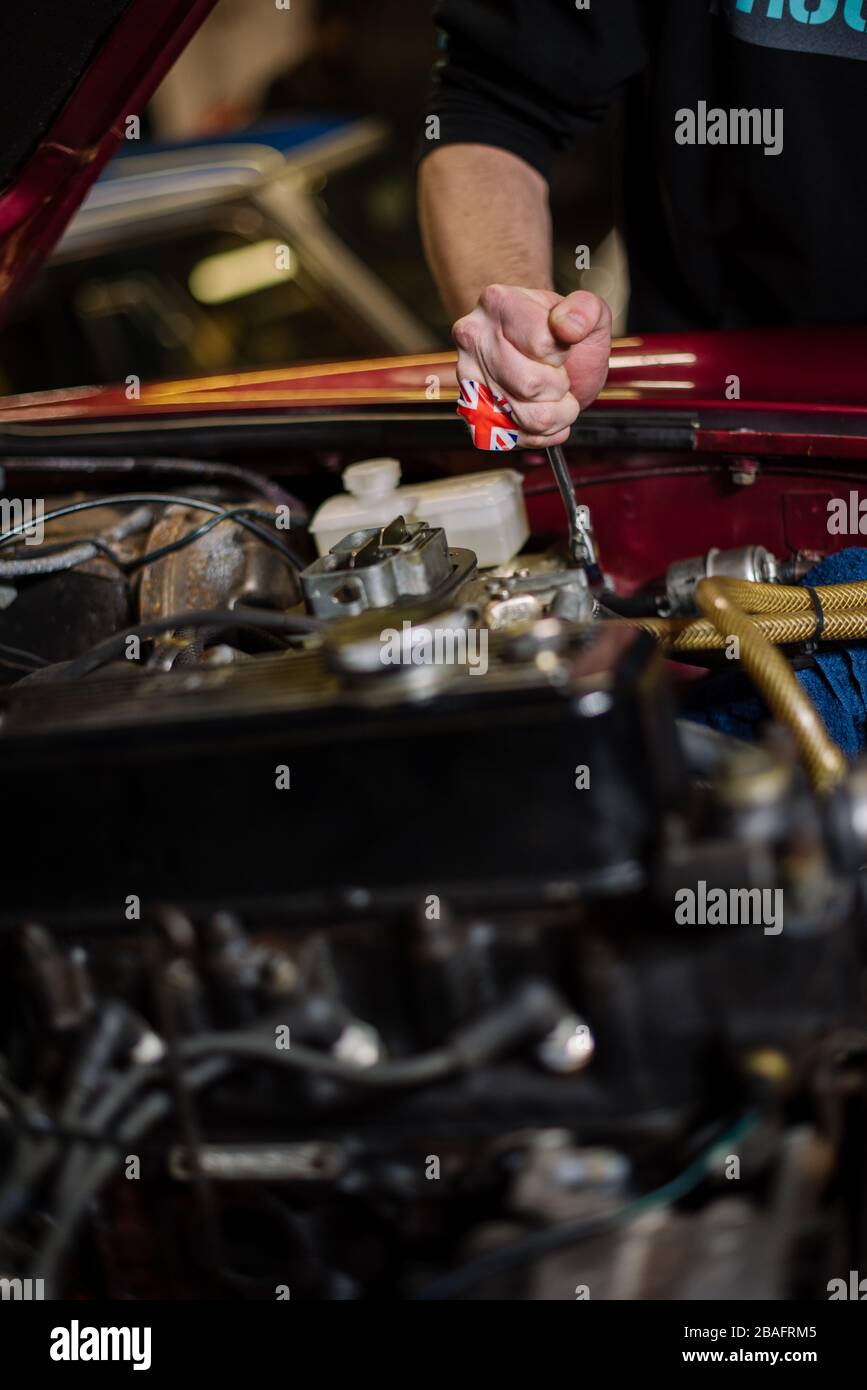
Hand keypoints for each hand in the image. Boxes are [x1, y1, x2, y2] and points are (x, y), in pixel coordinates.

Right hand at [453, 285, 611, 447]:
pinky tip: (543, 413)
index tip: (559, 346)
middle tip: (556, 374)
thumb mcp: (587, 312)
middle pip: (531, 386)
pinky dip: (541, 434)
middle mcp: (474, 339)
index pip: (541, 345)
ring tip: (553, 395)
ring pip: (527, 418)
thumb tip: (568, 327)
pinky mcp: (471, 413)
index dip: (562, 353)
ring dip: (556, 414)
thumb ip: (586, 310)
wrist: (539, 351)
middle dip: (559, 386)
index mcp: (498, 303)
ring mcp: (469, 379)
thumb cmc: (560, 332)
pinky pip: (514, 439)